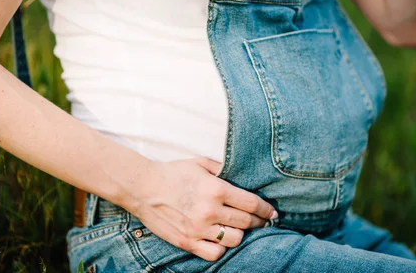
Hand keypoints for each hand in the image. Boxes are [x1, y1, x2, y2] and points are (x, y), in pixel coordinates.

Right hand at [123, 157, 276, 261]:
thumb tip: (243, 176)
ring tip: (240, 228)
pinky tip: (222, 240)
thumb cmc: (173, 172)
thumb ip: (223, 169)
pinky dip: (222, 248)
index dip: (266, 210)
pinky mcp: (187, 241)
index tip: (272, 213)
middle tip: (262, 221)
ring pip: (234, 239)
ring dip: (241, 234)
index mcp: (216, 189)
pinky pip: (214, 253)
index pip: (252, 204)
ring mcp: (198, 228)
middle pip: (246, 222)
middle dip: (258, 222)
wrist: (143, 187)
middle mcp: (210, 210)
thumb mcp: (200, 163)